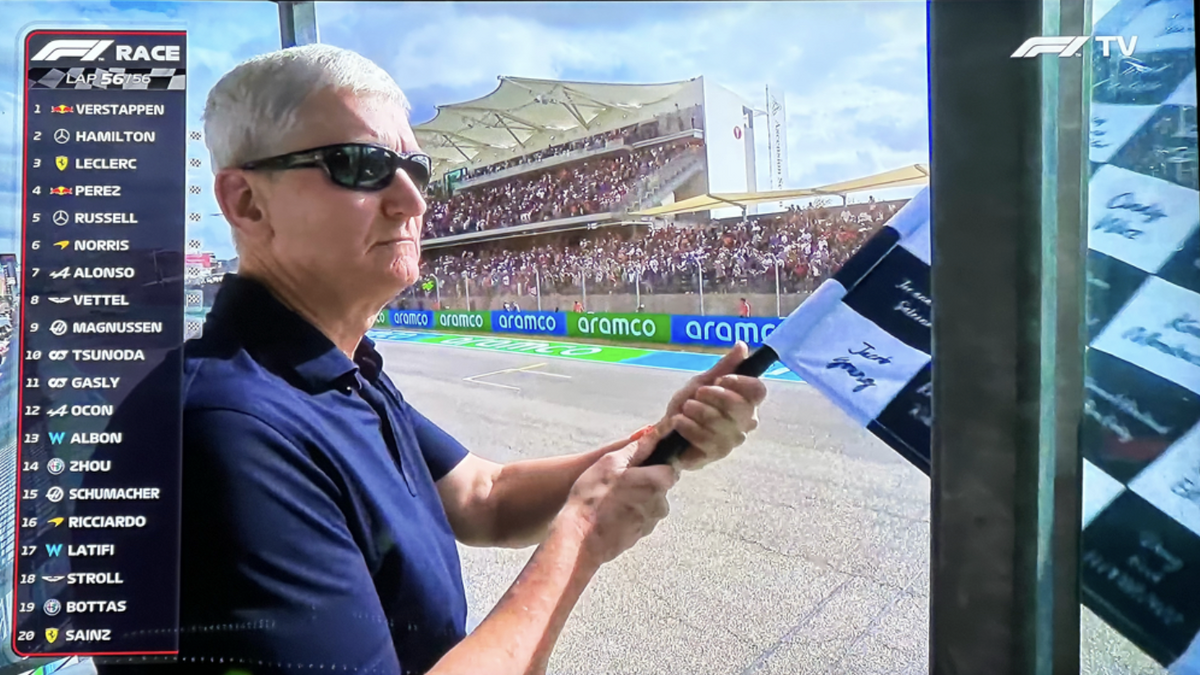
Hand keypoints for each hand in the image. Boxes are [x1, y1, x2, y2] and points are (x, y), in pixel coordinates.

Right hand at [559, 427, 677, 564]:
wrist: (580, 538)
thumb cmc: (593, 498)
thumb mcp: (610, 463)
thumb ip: (636, 449)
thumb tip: (653, 435)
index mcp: (657, 483)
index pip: (670, 469)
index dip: (655, 465)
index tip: (638, 467)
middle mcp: (660, 505)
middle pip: (659, 488)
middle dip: (644, 483)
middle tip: (619, 482)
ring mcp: (650, 523)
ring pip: (649, 504)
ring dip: (635, 500)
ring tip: (612, 500)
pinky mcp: (639, 537)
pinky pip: (639, 520)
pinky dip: (628, 516)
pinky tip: (610, 514)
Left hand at [656, 341, 766, 470]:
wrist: (668, 429)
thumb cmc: (690, 405)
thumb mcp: (703, 381)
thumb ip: (724, 366)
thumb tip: (742, 345)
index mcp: (747, 402)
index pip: (758, 391)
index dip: (741, 383)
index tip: (721, 379)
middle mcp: (745, 422)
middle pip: (741, 406)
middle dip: (714, 396)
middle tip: (697, 393)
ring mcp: (732, 440)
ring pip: (720, 422)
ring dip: (697, 412)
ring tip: (685, 409)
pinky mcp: (716, 454)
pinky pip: (706, 439)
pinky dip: (688, 426)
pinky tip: (679, 422)